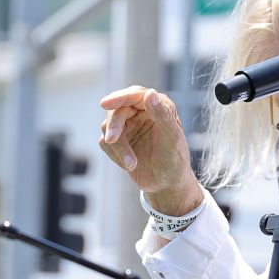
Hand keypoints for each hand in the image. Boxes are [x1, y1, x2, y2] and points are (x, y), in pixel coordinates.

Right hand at [99, 86, 202, 214]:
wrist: (166, 184)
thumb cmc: (174, 160)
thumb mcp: (171, 138)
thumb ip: (162, 115)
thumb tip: (150, 93)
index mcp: (158, 106)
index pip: (135, 95)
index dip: (119, 97)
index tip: (104, 104)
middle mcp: (142, 112)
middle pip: (117, 110)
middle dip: (114, 126)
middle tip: (111, 140)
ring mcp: (129, 126)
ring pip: (108, 127)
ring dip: (118, 147)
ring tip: (132, 164)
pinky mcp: (119, 140)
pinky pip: (105, 142)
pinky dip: (115, 155)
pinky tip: (130, 165)